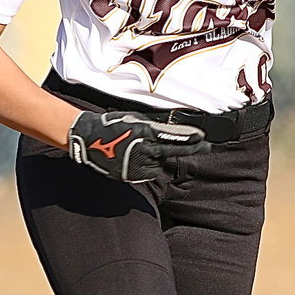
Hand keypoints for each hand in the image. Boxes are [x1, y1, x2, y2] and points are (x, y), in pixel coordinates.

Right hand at [68, 110, 209, 182]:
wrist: (88, 139)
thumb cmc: (111, 125)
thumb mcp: (134, 119)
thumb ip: (152, 126)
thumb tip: (171, 130)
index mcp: (143, 133)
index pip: (173, 138)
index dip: (190, 140)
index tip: (204, 140)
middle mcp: (143, 150)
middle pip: (172, 152)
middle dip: (190, 148)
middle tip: (206, 146)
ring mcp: (137, 164)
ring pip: (159, 164)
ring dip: (157, 158)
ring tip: (141, 149)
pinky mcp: (130, 175)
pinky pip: (148, 172)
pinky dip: (147, 167)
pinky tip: (136, 159)